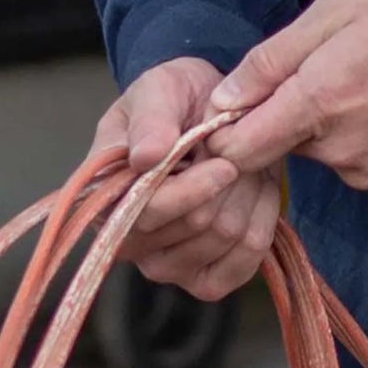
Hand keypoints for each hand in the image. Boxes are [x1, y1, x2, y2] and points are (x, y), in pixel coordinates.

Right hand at [94, 57, 282, 299]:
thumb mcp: (158, 89)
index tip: (225, 163)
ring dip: (249, 194)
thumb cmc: (173, 100)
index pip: (147, 213)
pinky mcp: (202, 279)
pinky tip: (256, 192)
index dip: (191, 191)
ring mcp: (166, 265)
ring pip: (226, 239)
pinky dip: (262, 222)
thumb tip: (145, 157)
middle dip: (229, 182)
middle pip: (196, 227)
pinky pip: (244, 263)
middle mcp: (128, 241)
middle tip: (237, 150)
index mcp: (105, 197)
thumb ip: (151, 119)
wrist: (205, 110)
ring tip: (244, 163)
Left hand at [207, 0, 367, 190]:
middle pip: (276, 147)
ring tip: (361, 75)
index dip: (224, 129)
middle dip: (281, 113)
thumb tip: (220, 102)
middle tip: (318, 66)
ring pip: (315, 152)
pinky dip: (352, 134)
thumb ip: (270, 61)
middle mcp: (340, 150)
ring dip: (320, 122)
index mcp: (318, 103)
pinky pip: (348, 159)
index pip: (237, 151)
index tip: (235, 102)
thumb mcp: (333, 12)